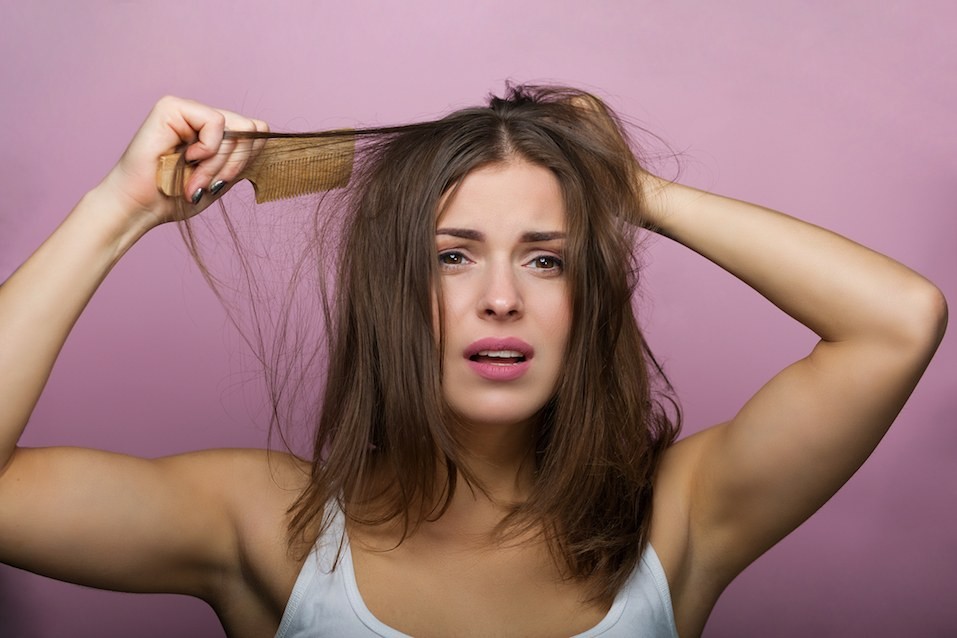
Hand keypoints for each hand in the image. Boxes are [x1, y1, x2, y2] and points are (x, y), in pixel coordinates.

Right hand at [97, 96, 267, 229]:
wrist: (141, 207)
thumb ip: (243, 157)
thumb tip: (267, 136)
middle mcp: (204, 118)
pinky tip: (186, 157)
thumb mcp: (223, 178)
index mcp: (217, 134)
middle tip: (206, 185)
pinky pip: (215, 122)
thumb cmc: (176, 197)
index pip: (258, 131)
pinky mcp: (172, 106)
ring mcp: (189, 110)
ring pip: (237, 128)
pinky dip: (207, 149)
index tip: (222, 183)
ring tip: (193, 179)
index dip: (248, 159)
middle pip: (252, 130)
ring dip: (217, 164)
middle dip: (233, 166)